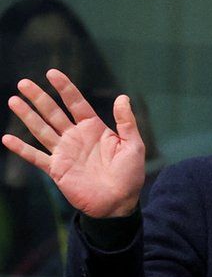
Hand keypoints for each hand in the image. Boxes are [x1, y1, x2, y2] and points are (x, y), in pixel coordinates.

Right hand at [2, 69, 144, 217]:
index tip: (51, 73)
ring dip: (27, 116)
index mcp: (94, 128)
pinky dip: (21, 149)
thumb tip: (123, 97)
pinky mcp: (57, 169)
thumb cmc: (130, 174)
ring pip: (41, 130)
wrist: (119, 203)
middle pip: (53, 113)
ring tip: (14, 100)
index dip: (64, 88)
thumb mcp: (134, 145)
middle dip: (39, 98)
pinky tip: (6, 139)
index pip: (76, 103)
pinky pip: (36, 157)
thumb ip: (126, 122)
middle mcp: (76, 137)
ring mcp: (64, 152)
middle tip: (24, 83)